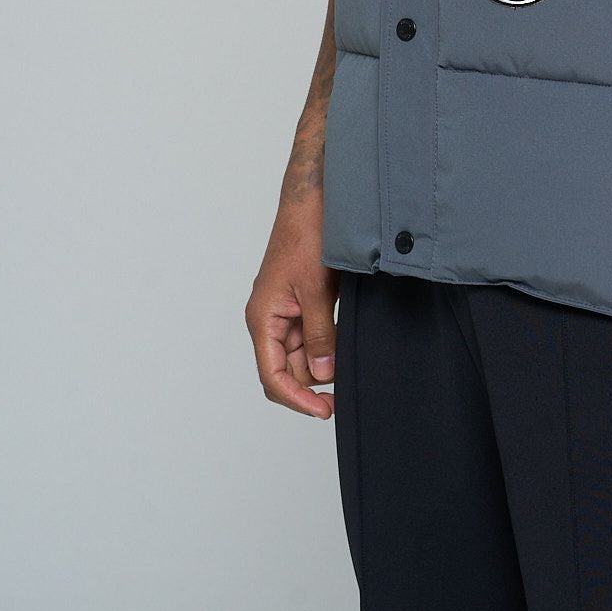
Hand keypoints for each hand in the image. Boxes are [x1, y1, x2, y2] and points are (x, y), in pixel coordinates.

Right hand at [245, 198, 340, 420]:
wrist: (313, 200)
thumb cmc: (307, 235)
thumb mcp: (317, 288)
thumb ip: (319, 333)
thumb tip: (322, 371)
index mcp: (263, 318)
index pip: (273, 375)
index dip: (297, 399)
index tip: (324, 410)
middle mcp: (269, 319)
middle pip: (286, 370)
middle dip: (312, 383)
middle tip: (344, 390)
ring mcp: (284, 311)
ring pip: (300, 355)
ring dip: (321, 363)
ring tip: (348, 362)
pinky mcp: (300, 302)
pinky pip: (309, 335)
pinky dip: (326, 344)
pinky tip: (344, 345)